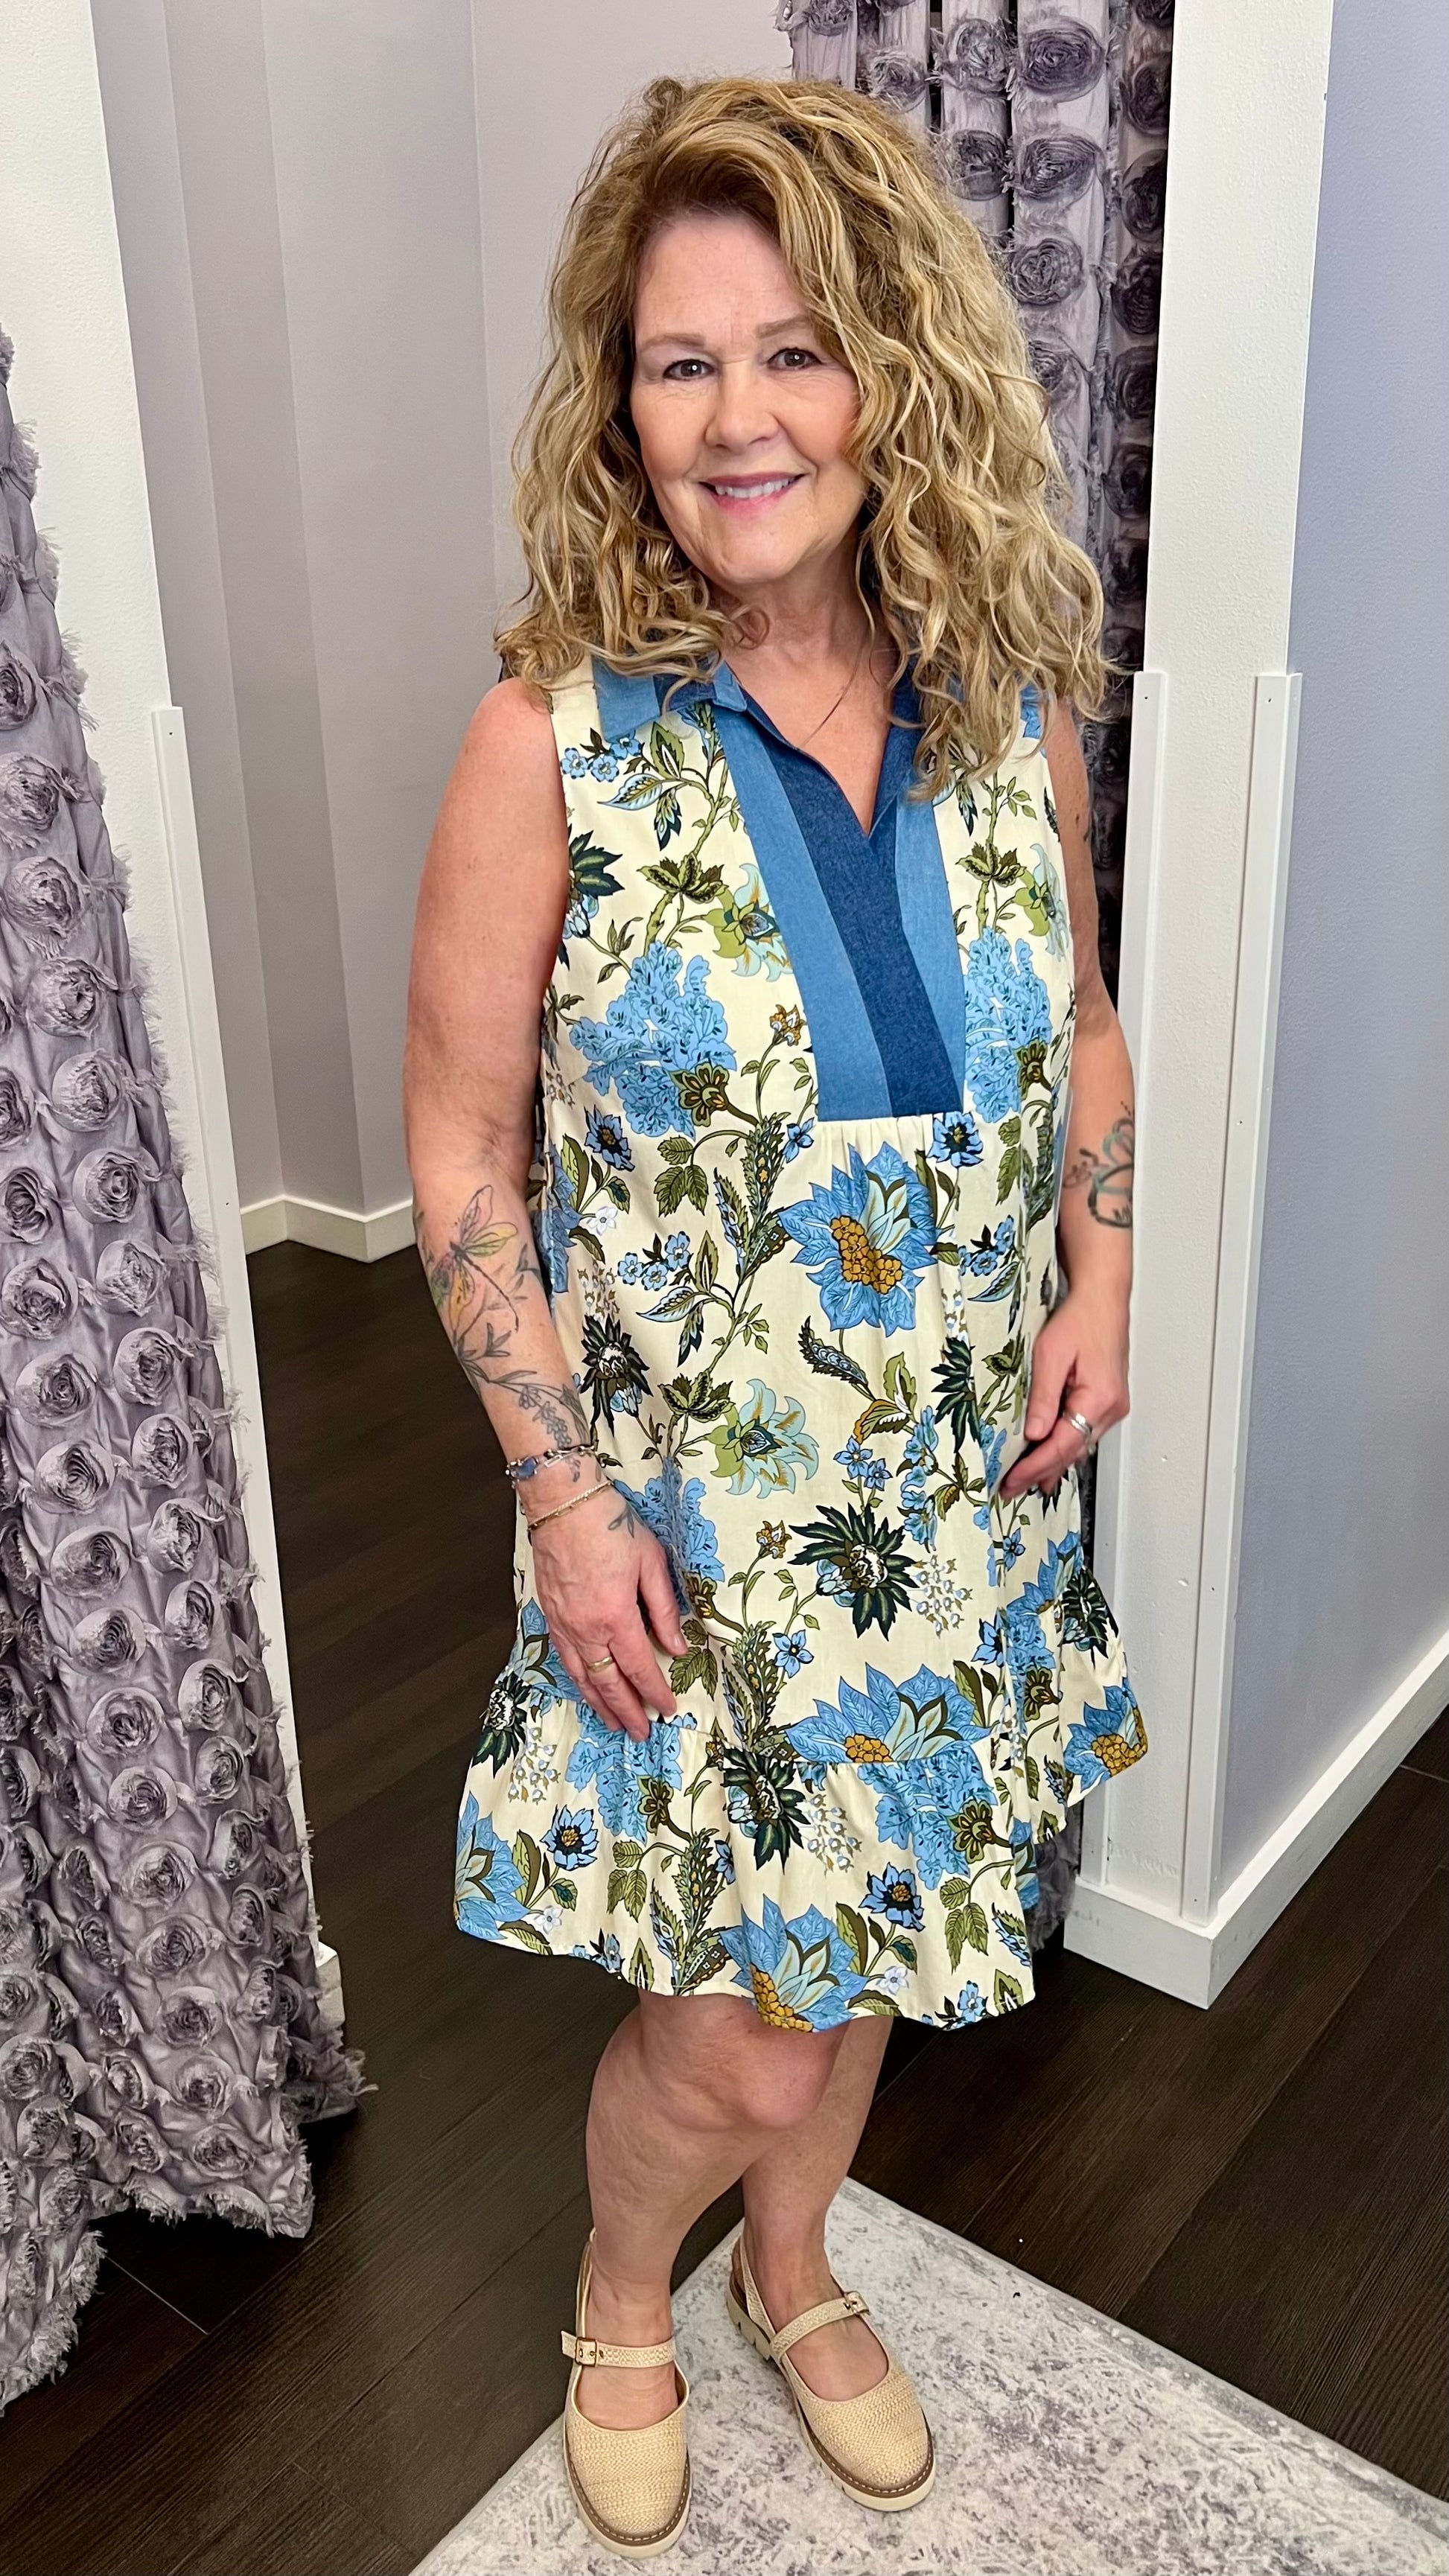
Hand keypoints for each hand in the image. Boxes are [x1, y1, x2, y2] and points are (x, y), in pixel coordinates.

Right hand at [529, 1481, 687, 1742]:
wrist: (563, 1503)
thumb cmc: (611, 1526)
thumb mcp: (651, 1561)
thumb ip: (664, 1609)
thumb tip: (677, 1646)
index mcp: (616, 1617)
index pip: (639, 1667)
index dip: (655, 1691)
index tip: (668, 1708)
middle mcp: (586, 1629)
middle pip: (609, 1682)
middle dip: (626, 1711)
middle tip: (641, 1732)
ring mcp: (564, 1624)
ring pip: (582, 1677)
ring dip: (599, 1704)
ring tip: (613, 1723)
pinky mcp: (550, 1615)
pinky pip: (565, 1659)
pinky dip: (578, 1680)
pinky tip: (586, 1687)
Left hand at [999, 1283, 1128, 1498]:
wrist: (1103, 1299)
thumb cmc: (1081, 1319)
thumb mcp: (1051, 1355)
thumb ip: (1043, 1397)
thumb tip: (1033, 1435)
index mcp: (1099, 1399)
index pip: (1062, 1445)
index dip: (1035, 1467)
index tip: (1012, 1480)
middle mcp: (1111, 1408)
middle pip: (1072, 1451)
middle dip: (1040, 1472)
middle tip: (1011, 1487)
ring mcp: (1113, 1407)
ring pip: (1079, 1445)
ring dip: (1053, 1462)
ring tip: (1026, 1480)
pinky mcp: (1109, 1402)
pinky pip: (1084, 1433)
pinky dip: (1064, 1446)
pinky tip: (1050, 1457)